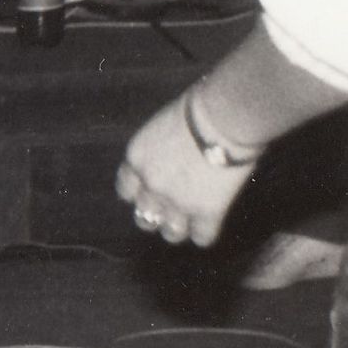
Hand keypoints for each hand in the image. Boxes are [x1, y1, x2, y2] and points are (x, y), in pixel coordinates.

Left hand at [116, 89, 255, 247]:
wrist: (222, 118)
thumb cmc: (195, 110)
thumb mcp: (161, 127)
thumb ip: (158, 151)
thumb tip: (168, 159)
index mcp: (136, 159)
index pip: (126, 190)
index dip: (138, 194)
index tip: (148, 193)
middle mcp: (151, 185)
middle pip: (144, 218)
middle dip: (155, 216)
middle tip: (169, 212)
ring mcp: (178, 203)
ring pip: (171, 234)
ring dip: (179, 229)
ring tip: (189, 223)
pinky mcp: (207, 213)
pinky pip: (202, 238)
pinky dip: (206, 233)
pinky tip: (211, 224)